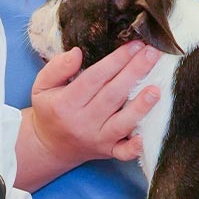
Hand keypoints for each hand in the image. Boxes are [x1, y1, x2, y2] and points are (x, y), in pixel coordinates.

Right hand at [17, 41, 161, 189]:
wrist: (49, 146)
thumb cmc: (50, 110)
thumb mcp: (42, 86)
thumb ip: (57, 68)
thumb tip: (77, 53)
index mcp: (66, 103)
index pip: (94, 78)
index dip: (116, 60)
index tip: (134, 45)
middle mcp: (82, 122)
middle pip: (113, 95)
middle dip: (135, 72)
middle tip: (153, 53)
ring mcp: (97, 139)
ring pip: (122, 123)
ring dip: (140, 107)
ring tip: (156, 89)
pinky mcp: (108, 152)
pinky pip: (123, 153)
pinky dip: (135, 147)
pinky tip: (145, 136)